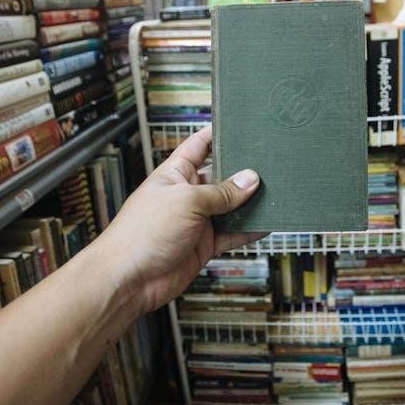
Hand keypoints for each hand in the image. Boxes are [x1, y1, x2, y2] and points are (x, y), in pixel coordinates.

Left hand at [98, 126, 262, 312]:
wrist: (129, 279)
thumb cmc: (141, 233)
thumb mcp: (186, 201)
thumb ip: (221, 192)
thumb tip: (249, 180)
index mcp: (176, 173)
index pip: (199, 145)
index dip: (216, 134)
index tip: (239, 126)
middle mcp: (187, 194)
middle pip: (221, 177)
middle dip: (243, 172)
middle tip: (269, 166)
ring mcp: (196, 220)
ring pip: (231, 207)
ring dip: (250, 203)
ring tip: (275, 194)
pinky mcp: (203, 244)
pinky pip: (232, 234)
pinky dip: (249, 231)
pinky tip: (265, 225)